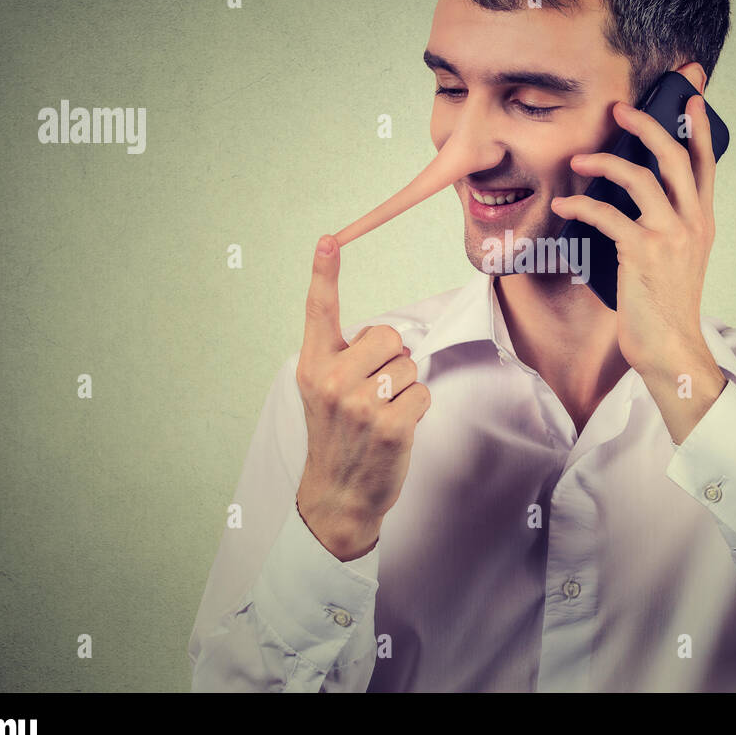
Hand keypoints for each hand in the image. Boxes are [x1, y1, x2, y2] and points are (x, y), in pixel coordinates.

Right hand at [294, 235, 430, 559]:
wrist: (337, 495)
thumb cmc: (339, 438)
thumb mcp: (324, 392)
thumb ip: (345, 359)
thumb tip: (390, 337)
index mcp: (313, 366)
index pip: (319, 310)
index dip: (324, 272)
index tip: (328, 239)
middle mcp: (332, 380)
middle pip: (387, 335)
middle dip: (391, 359)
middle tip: (374, 392)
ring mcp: (360, 403)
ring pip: (408, 365)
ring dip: (404, 388)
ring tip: (382, 414)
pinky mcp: (390, 425)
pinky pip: (422, 393)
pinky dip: (417, 410)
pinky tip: (396, 429)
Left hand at [550, 95, 726, 441]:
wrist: (670, 347)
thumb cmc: (665, 305)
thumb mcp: (677, 259)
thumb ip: (666, 224)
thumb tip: (634, 192)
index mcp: (703, 222)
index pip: (704, 164)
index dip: (697, 127)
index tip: (690, 96)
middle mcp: (692, 223)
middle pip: (673, 157)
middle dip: (646, 125)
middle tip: (620, 108)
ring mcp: (670, 236)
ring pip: (641, 178)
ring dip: (605, 162)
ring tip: (579, 160)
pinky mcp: (643, 253)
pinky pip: (608, 214)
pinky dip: (581, 206)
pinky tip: (563, 206)